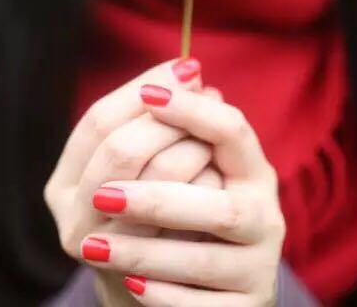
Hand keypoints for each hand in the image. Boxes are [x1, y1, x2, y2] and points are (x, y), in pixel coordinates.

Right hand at [44, 59, 219, 305]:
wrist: (157, 298)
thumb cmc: (152, 219)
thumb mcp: (142, 167)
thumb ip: (152, 123)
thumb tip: (191, 74)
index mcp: (62, 184)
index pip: (97, 122)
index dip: (141, 89)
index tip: (187, 66)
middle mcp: (69, 220)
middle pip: (119, 150)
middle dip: (170, 121)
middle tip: (210, 98)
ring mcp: (98, 256)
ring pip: (151, 188)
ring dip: (191, 155)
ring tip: (215, 141)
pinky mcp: (133, 285)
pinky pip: (178, 232)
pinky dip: (203, 197)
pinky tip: (222, 181)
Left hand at [81, 83, 284, 305]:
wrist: (206, 290)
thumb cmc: (183, 215)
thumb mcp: (182, 169)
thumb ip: (169, 130)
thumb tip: (168, 74)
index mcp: (251, 170)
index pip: (233, 131)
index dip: (193, 111)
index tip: (150, 95)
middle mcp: (264, 217)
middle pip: (216, 206)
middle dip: (155, 199)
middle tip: (102, 196)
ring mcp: (257, 269)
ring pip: (201, 260)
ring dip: (142, 251)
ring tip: (92, 245)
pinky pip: (199, 306)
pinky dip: (161, 295)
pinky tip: (128, 282)